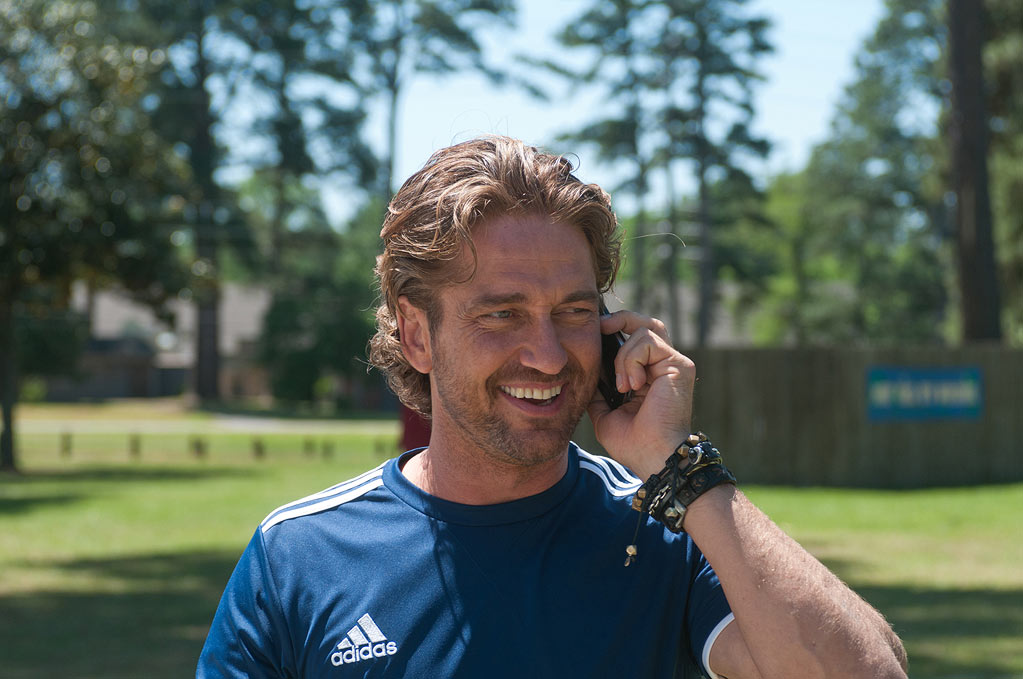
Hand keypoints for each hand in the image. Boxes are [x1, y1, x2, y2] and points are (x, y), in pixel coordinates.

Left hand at [586, 310, 694, 479]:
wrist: (652, 457)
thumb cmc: (633, 443)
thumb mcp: (605, 413)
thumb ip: (599, 390)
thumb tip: (584, 371)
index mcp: (649, 376)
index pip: (635, 339)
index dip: (616, 330)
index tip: (595, 332)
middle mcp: (664, 366)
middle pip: (647, 322)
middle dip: (621, 319)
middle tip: (600, 327)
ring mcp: (673, 363)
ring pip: (643, 331)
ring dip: (623, 357)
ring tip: (623, 386)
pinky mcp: (679, 364)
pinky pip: (648, 341)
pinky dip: (632, 361)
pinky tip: (633, 385)